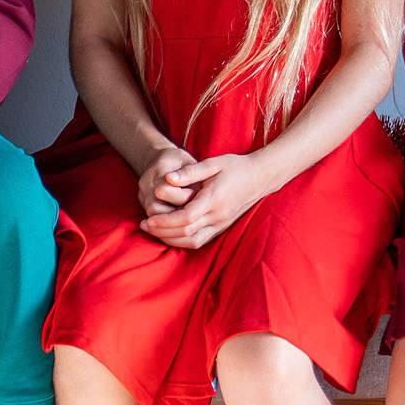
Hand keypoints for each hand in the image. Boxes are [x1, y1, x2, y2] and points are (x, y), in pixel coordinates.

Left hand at [139, 150, 274, 248]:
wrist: (261, 176)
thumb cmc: (236, 166)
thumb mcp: (213, 163)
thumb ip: (190, 172)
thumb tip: (167, 178)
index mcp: (214, 199)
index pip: (185, 218)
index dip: (164, 221)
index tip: (148, 218)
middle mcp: (218, 216)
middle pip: (185, 232)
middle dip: (162, 231)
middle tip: (143, 225)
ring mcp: (221, 223)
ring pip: (192, 241)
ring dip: (170, 239)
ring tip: (153, 230)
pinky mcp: (222, 227)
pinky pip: (201, 241)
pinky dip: (183, 241)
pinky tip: (170, 234)